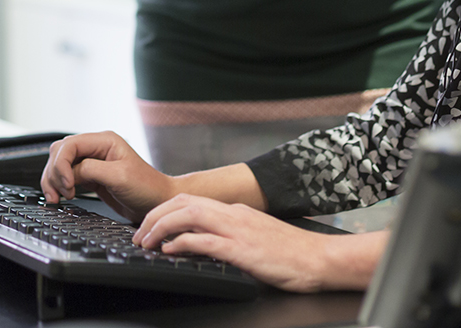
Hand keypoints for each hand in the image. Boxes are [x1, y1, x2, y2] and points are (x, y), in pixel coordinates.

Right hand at [40, 131, 176, 221]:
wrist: (158, 203)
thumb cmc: (147, 188)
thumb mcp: (119, 177)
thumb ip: (91, 170)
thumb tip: (70, 172)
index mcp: (104, 141)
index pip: (70, 145)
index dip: (61, 164)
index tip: (67, 184)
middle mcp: (96, 148)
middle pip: (60, 152)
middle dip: (54, 173)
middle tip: (61, 193)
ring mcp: (92, 162)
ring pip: (59, 164)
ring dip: (53, 180)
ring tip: (58, 198)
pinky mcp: (90, 177)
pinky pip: (66, 176)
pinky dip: (59, 186)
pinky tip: (62, 197)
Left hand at [132, 194, 386, 291]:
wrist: (322, 259)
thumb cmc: (293, 254)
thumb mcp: (255, 238)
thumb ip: (229, 236)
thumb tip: (200, 244)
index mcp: (235, 211)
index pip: (190, 200)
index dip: (164, 210)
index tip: (149, 225)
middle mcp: (232, 214)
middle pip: (182, 203)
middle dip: (154, 216)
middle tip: (138, 234)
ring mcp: (236, 229)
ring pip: (187, 216)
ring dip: (161, 227)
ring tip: (146, 242)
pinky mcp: (241, 249)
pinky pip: (203, 240)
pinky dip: (181, 242)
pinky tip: (169, 250)